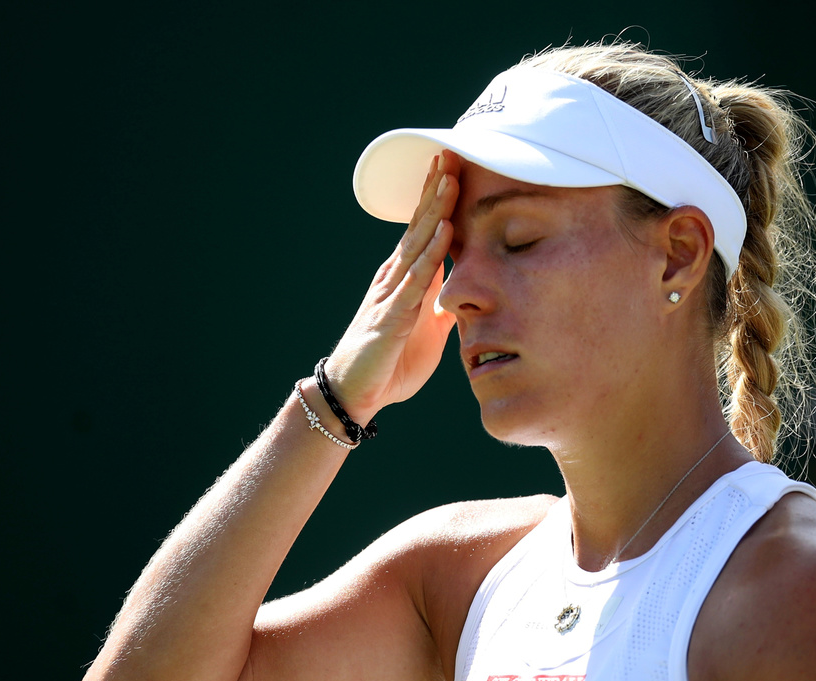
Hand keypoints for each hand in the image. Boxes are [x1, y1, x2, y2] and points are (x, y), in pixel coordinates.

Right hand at [324, 151, 458, 421]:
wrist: (354, 393)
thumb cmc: (388, 365)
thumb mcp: (426, 333)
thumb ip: (440, 309)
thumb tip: (461, 296)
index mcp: (404, 280)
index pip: (424, 231)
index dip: (438, 200)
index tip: (454, 168)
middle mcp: (395, 277)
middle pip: (419, 225)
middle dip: (435, 189)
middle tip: (451, 151)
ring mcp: (392, 292)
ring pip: (418, 242)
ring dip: (435, 209)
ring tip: (451, 177)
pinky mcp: (393, 314)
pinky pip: (417, 277)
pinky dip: (433, 251)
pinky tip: (446, 229)